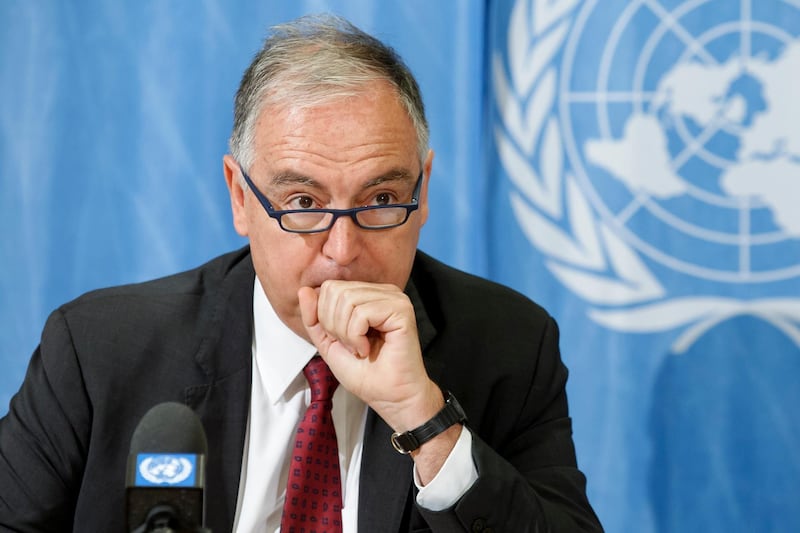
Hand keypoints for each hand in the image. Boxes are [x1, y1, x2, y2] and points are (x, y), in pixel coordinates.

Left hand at [297, 280, 441, 432]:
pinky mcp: (401, 310)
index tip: (342, 340)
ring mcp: (394, 299)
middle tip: (350, 346)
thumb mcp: (328, 343)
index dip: (325, 316)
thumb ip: (315, 317)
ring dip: (345, 332)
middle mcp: (383, 292)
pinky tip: (367, 348)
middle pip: (336, 291)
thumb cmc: (367, 374)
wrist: (391, 397)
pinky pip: (362, 313)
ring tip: (359, 348)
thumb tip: (304, 290)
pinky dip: (356, 336)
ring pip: (347, 299)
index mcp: (369, 295)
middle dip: (333, 324)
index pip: (330, 287)